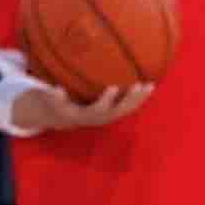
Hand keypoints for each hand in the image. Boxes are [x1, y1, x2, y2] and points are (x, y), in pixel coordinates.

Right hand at [13, 80, 150, 132]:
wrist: (68, 119)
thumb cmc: (60, 107)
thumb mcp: (54, 103)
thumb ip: (55, 97)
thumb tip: (57, 88)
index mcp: (88, 115)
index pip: (100, 109)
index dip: (107, 100)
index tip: (114, 87)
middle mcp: (103, 118)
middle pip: (120, 110)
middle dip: (130, 99)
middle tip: (139, 85)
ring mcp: (111, 116)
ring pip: (129, 109)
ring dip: (140, 98)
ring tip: (150, 85)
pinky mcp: (116, 113)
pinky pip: (131, 106)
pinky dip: (140, 98)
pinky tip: (149, 86)